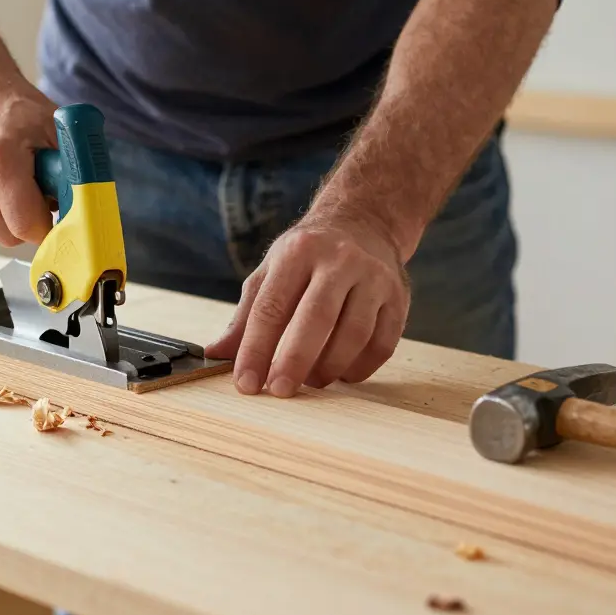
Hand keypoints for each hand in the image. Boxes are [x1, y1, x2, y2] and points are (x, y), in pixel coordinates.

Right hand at [0, 79, 59, 246]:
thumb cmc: (13, 108)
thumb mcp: (55, 127)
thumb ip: (73, 167)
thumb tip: (86, 208)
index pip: (25, 225)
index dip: (44, 227)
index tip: (51, 217)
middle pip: (4, 236)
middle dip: (24, 223)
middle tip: (31, 196)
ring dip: (2, 218)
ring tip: (6, 183)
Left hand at [205, 214, 410, 396]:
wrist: (364, 223)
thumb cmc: (308, 255)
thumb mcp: (270, 271)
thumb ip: (245, 315)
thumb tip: (216, 354)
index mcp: (298, 253)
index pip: (272, 307)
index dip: (256, 350)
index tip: (245, 383)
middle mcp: (339, 260)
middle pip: (316, 318)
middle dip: (295, 361)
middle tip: (279, 391)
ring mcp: (373, 278)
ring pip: (354, 334)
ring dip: (329, 367)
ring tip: (311, 381)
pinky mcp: (399, 298)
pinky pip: (382, 343)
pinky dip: (359, 367)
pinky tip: (342, 373)